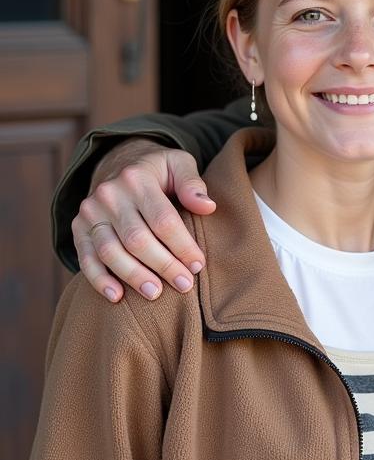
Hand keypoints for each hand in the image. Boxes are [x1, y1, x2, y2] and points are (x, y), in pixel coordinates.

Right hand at [72, 139, 215, 301]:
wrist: (119, 163)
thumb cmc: (159, 170)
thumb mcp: (179, 164)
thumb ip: (193, 184)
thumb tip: (208, 207)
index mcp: (137, 178)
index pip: (163, 220)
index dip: (182, 245)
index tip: (198, 265)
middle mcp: (110, 195)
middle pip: (137, 239)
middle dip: (163, 265)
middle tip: (184, 285)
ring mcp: (90, 212)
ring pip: (110, 251)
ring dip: (134, 276)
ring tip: (156, 294)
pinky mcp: (79, 228)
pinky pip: (86, 258)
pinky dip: (99, 280)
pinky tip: (117, 296)